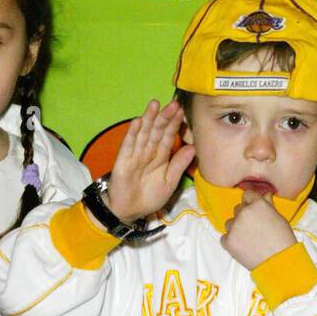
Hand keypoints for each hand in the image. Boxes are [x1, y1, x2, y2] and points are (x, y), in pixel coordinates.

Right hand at [99, 99, 195, 224]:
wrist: (130, 211)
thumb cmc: (149, 197)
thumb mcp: (169, 182)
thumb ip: (179, 165)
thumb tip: (193, 148)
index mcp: (160, 156)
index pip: (168, 136)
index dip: (174, 124)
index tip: (182, 111)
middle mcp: (148, 151)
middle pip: (156, 131)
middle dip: (164, 117)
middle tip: (173, 104)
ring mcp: (135, 154)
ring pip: (143, 133)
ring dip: (148, 118)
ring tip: (155, 104)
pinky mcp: (123, 160)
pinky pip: (128, 145)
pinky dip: (132, 133)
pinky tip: (137, 121)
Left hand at [220, 190, 296, 269]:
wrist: (278, 262)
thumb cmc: (282, 241)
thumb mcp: (279, 218)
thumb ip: (268, 205)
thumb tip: (265, 195)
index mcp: (257, 204)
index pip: (247, 195)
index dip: (251, 202)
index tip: (254, 210)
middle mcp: (244, 213)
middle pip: (238, 209)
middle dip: (244, 216)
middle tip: (254, 228)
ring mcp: (234, 227)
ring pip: (230, 223)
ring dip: (236, 228)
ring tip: (249, 239)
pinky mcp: (228, 241)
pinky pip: (225, 237)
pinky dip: (232, 241)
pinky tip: (243, 246)